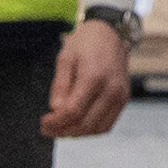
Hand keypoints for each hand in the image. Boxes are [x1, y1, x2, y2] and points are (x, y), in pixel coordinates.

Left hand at [43, 14, 136, 140]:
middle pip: (85, 124)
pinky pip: (107, 124)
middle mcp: (111, 89)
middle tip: (48, 129)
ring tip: (60, 129)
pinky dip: (91, 129)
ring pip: (97, 129)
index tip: (43, 124)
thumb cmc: (86, 43)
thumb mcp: (65, 58)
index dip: (56, 123)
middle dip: (64, 131)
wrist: (110, 33)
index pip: (73, 112)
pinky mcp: (124, 99)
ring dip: (77, 133)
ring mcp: (120, 96)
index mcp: (94, 77)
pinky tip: (77, 124)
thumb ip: (60, 86)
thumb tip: (56, 110)